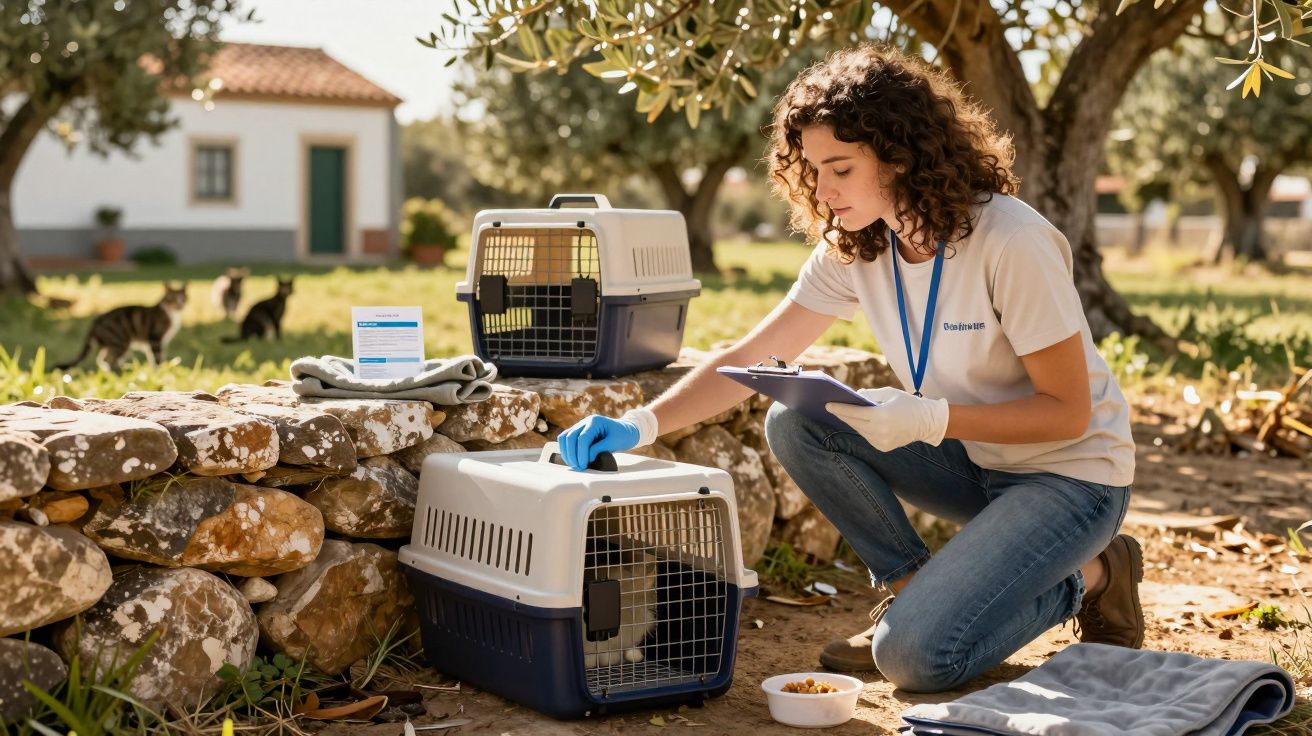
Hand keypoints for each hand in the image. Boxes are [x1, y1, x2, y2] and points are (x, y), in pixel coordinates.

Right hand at [557, 414, 640, 470]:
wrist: (626, 430)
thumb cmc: (622, 435)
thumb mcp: (613, 443)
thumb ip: (599, 449)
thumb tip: (586, 458)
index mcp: (595, 421)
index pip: (582, 438)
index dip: (581, 453)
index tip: (583, 465)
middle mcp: (585, 422)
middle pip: (570, 437)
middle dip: (572, 454)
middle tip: (578, 467)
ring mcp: (580, 426)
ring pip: (565, 437)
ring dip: (566, 452)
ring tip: (574, 465)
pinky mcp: (578, 432)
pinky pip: (566, 439)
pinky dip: (566, 449)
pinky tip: (571, 459)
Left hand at [825, 386, 948, 451]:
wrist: (926, 422)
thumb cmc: (907, 403)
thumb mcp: (889, 393)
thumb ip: (870, 394)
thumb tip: (854, 397)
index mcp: (882, 415)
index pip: (855, 412)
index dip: (840, 408)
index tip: (828, 405)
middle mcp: (880, 431)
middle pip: (854, 422)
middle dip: (842, 415)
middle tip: (830, 408)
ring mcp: (882, 442)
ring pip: (859, 430)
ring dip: (850, 422)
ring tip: (840, 414)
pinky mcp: (883, 448)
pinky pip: (867, 437)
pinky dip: (861, 429)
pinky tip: (854, 422)